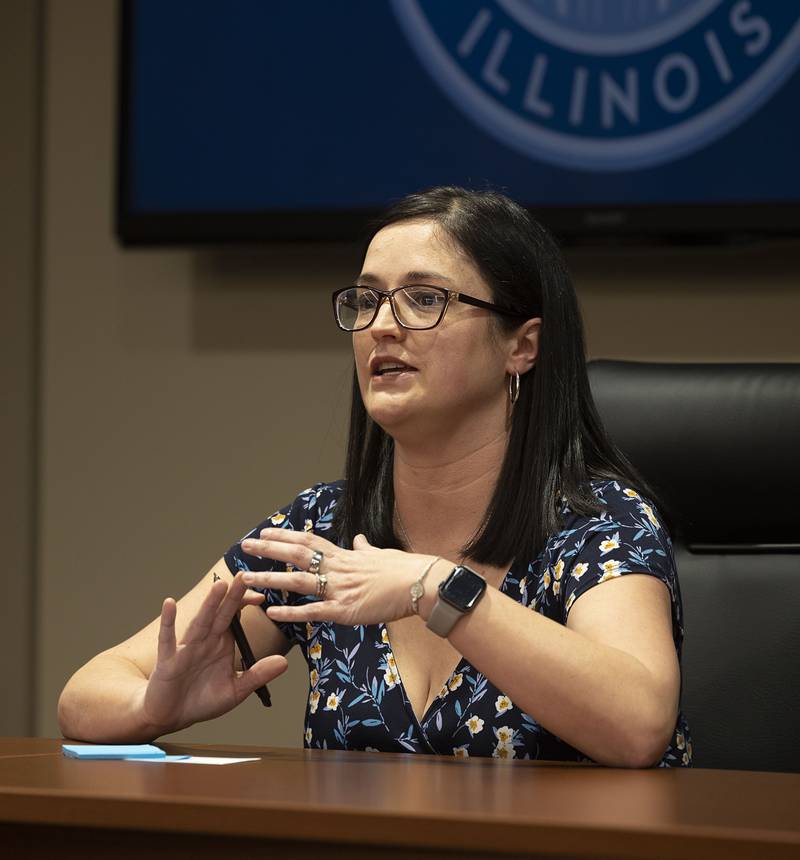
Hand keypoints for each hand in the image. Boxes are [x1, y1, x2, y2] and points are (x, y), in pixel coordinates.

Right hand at [141, 573, 287, 734]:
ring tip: (220, 586)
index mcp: (221, 643)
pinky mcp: (168, 660)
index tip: (262, 596)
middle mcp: (205, 640)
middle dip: (233, 595)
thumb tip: (284, 661)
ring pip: (200, 622)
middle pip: (221, 613)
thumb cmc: (201, 701)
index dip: (246, 604)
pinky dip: (168, 621)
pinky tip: (169, 603)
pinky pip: (167, 638)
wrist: (171, 717)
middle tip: (244, 575)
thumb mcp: (235, 690)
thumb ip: (256, 675)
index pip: (235, 616)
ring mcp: (186, 648)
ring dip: (209, 604)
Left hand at [239, 530, 440, 626]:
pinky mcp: (345, 610)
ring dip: (270, 579)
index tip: (265, 532)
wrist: (421, 583)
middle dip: (268, 549)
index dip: (285, 535)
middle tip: (245, 546)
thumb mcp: (381, 553)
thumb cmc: (405, 568)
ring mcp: (339, 588)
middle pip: (296, 554)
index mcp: (345, 555)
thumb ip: (365, 548)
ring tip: (246, 578)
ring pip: (297, 581)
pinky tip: (272, 613)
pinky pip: (312, 612)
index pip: (308, 540)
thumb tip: (360, 539)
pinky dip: (291, 613)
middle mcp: (337, 568)